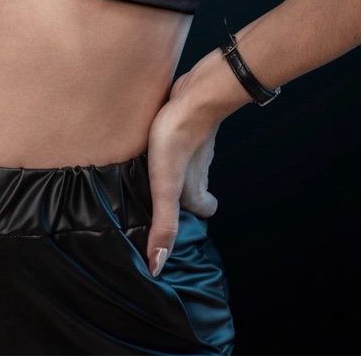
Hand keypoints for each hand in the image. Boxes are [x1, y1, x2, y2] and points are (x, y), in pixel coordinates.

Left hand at [144, 69, 220, 278]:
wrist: (194, 95)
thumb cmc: (178, 139)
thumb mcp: (166, 187)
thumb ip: (164, 225)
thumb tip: (158, 266)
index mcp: (195, 187)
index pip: (202, 210)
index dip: (195, 218)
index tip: (183, 226)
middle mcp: (199, 167)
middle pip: (197, 186)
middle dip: (187, 197)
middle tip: (171, 202)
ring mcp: (194, 143)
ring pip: (190, 162)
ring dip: (180, 171)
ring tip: (161, 174)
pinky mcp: (185, 123)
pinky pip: (182, 139)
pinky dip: (174, 145)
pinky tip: (158, 141)